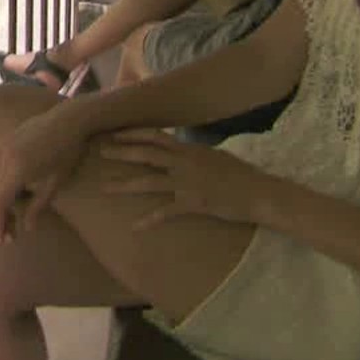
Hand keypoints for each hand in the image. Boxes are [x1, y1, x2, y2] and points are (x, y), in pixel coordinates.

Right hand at [0, 109, 86, 243]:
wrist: (70, 119)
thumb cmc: (68, 152)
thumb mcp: (56, 182)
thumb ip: (39, 205)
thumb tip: (28, 228)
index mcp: (18, 169)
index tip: (2, 240)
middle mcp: (5, 158)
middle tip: (11, 232)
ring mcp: (3, 147)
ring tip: (9, 213)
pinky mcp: (5, 141)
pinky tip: (5, 190)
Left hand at [101, 129, 276, 229]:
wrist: (259, 192)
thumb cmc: (240, 175)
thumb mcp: (214, 156)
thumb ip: (193, 154)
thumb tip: (180, 150)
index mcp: (189, 150)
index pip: (156, 136)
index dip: (134, 133)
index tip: (114, 133)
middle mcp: (185, 163)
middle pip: (146, 154)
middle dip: (121, 152)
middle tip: (100, 151)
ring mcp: (188, 183)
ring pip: (150, 182)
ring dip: (125, 184)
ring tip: (104, 187)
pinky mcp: (193, 204)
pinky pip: (166, 212)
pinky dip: (149, 220)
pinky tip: (134, 227)